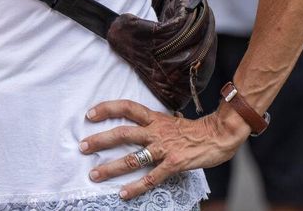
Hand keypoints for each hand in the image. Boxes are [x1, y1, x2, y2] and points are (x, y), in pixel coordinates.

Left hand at [80, 100, 247, 199]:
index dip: (108, 108)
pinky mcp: (174, 164)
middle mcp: (156, 131)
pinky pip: (151, 178)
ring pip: (133, 157)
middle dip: (100, 140)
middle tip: (82, 147)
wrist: (220, 135)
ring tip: (94, 174)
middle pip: (123, 133)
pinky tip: (123, 194)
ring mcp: (164, 148)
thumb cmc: (196, 130)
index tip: (90, 114)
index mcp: (155, 118)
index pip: (127, 107)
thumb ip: (154, 124)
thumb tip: (137, 125)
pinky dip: (136, 187)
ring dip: (111, 167)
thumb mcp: (171, 120)